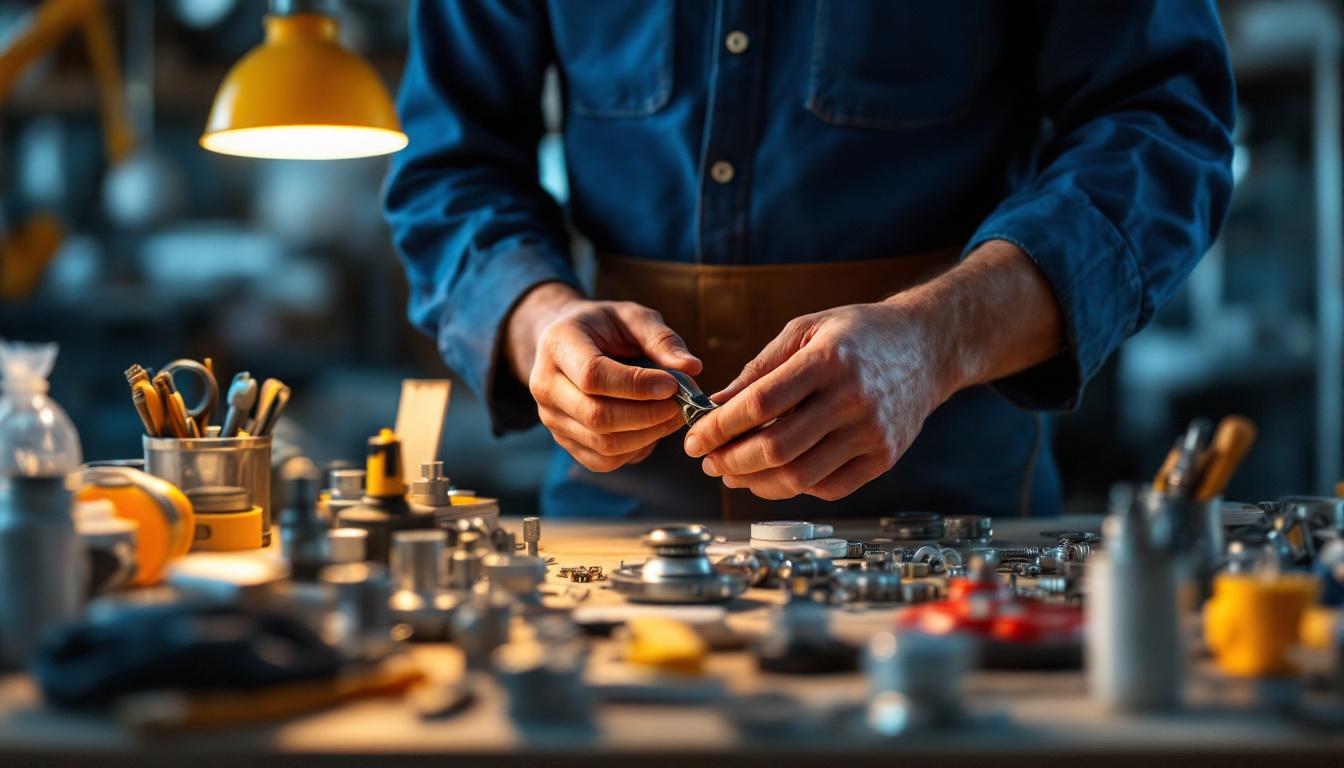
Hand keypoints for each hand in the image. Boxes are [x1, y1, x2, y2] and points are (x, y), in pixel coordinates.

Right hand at [507, 283, 701, 471]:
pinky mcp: (564, 440)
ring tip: (673, 416)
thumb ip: (662, 339)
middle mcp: (545, 385)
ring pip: (602, 443)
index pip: (593, 376)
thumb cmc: (604, 327)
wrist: (567, 343)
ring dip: (648, 436)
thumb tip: (692, 369)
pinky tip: (652, 431)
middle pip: (597, 416)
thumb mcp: (632, 317)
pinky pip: (602, 461)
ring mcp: (551, 418)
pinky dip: (635, 451)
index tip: (672, 385)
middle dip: (648, 415)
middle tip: (681, 405)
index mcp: (558, 345)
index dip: (636, 386)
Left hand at [682, 240, 1064, 500]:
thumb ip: (759, 370)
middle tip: (708, 460)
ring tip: (732, 473)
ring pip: (799, 476)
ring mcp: (872, 433)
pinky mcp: (884, 458)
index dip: (720, 427)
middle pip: (776, 447)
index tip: (694, 438)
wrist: (927, 347)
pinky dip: (792, 486)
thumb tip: (715, 406)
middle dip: (730, 460)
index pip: (760, 404)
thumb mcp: (805, 330)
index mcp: (828, 360)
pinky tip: (773, 475)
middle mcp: (852, 399)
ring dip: (755, 481)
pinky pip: (827, 487)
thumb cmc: (859, 334)